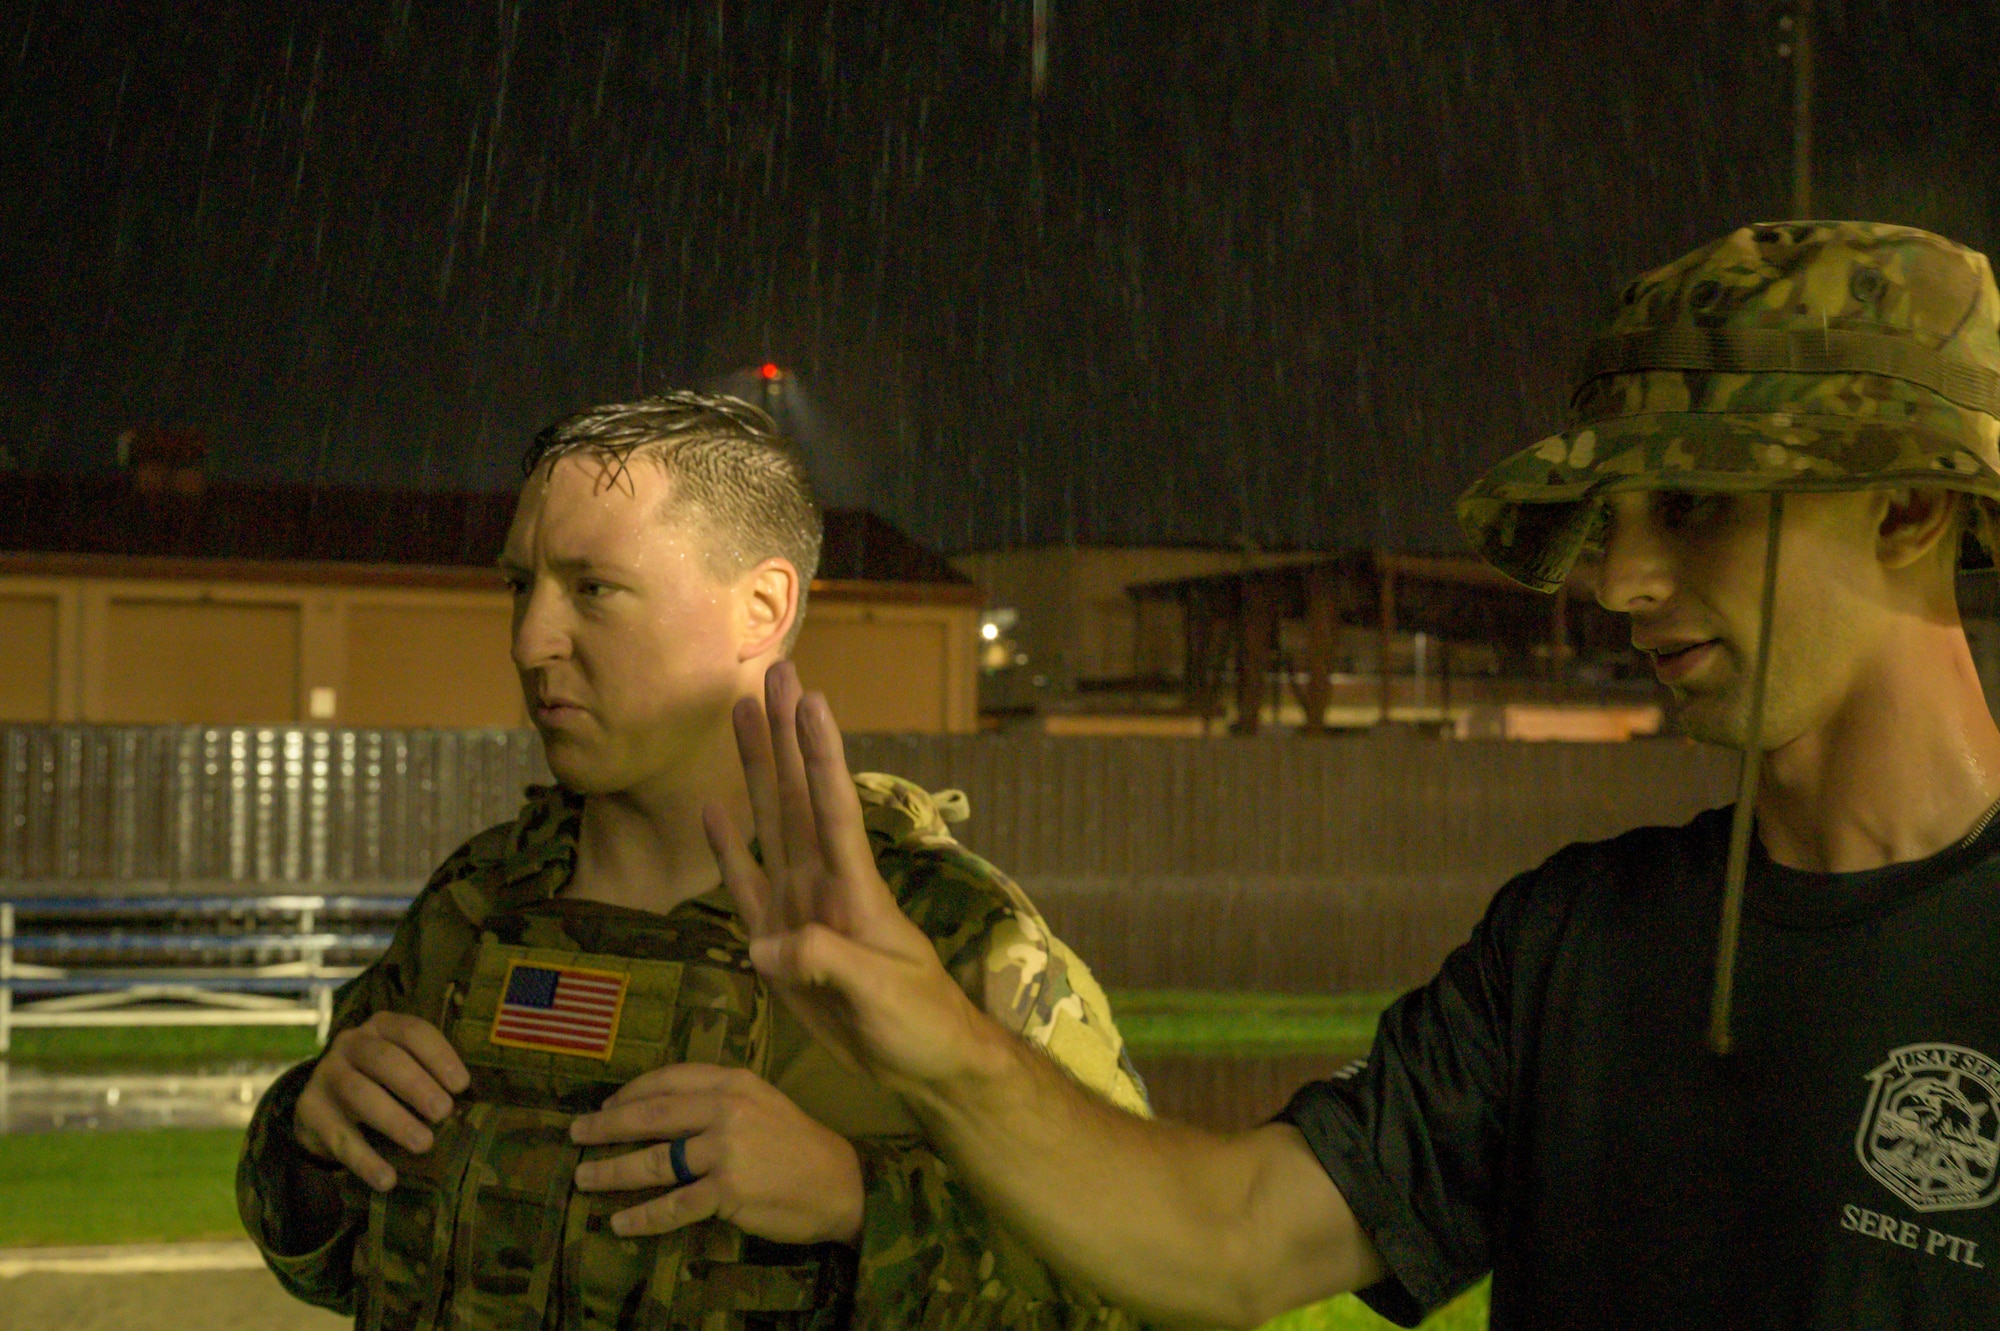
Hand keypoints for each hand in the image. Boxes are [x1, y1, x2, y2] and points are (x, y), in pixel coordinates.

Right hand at [293, 1011, 469, 1190]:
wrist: (323, 1102)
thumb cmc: (382, 1081)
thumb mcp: (404, 1066)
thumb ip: (429, 1075)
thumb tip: (469, 1105)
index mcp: (382, 1027)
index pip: (413, 1032)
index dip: (439, 1056)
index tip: (462, 1085)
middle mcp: (351, 1043)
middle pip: (385, 1059)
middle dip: (418, 1086)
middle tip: (444, 1113)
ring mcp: (326, 1075)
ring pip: (359, 1093)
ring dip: (395, 1120)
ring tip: (424, 1144)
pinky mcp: (310, 1111)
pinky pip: (339, 1137)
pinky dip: (365, 1160)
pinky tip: (388, 1179)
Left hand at [569, 1063, 863, 1245]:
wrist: (839, 1182)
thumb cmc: (797, 1142)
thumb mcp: (761, 1102)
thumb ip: (717, 1099)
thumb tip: (660, 1110)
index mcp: (733, 1081)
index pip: (668, 1080)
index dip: (630, 1093)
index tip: (605, 1106)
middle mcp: (726, 1109)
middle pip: (650, 1115)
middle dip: (606, 1127)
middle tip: (575, 1135)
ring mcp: (726, 1150)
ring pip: (654, 1161)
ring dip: (612, 1171)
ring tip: (584, 1178)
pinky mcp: (728, 1191)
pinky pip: (673, 1205)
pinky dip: (643, 1216)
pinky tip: (620, 1222)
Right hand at [704, 662, 1004, 1092]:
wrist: (923, 1063)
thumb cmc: (917, 1023)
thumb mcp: (877, 993)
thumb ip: (824, 961)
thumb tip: (764, 944)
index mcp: (855, 888)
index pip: (835, 808)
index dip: (820, 756)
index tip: (810, 700)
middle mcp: (824, 883)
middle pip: (798, 796)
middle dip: (784, 736)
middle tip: (774, 674)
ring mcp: (799, 907)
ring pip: (771, 823)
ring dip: (756, 769)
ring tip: (740, 714)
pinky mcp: (779, 944)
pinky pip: (745, 886)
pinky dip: (728, 848)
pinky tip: (713, 810)